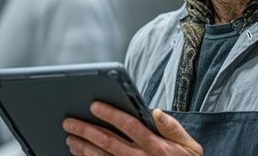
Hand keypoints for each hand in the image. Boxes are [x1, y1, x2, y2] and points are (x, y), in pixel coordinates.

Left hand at [63, 102, 202, 155]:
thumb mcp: (188, 144)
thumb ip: (171, 127)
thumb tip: (155, 111)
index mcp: (156, 146)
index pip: (130, 126)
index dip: (110, 114)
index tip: (94, 106)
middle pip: (109, 142)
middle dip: (86, 130)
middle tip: (69, 122)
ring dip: (83, 148)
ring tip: (69, 137)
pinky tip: (78, 154)